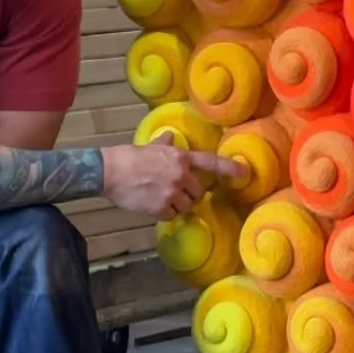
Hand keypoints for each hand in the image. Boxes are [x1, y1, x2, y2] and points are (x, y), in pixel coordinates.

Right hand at [102, 136, 240, 221]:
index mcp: (180, 158)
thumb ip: (165, 145)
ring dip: (177, 205)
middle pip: (198, 191)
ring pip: (186, 205)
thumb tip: (171, 137)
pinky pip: (171, 215)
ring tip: (161, 197)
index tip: (244, 173)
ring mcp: (172, 193)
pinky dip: (165, 213)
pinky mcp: (161, 208)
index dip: (228, 168)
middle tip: (175, 191)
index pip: (210, 163)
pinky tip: (153, 205)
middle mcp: (180, 175)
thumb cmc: (129, 157)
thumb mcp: (150, 146)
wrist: (109, 171)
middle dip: (189, 193)